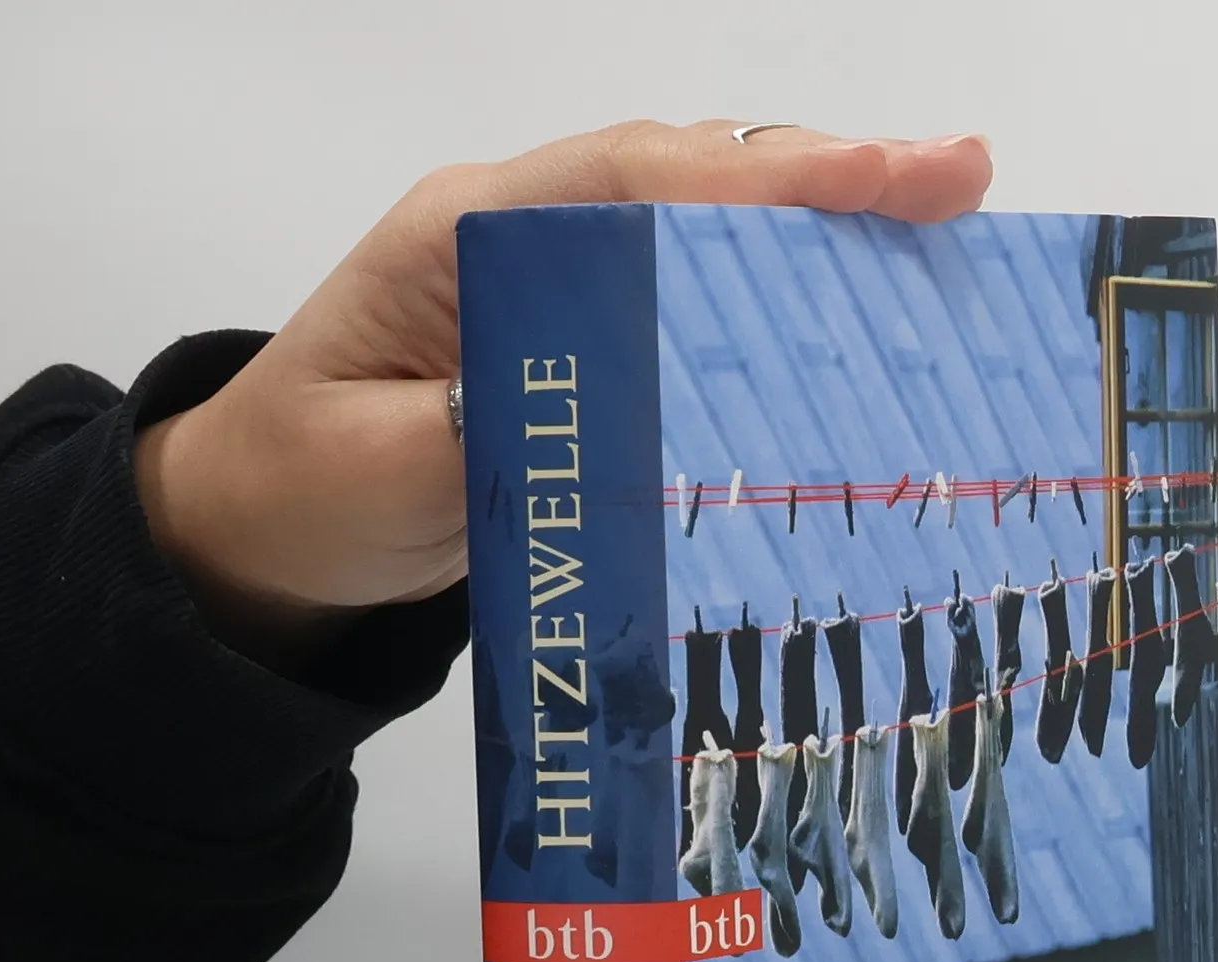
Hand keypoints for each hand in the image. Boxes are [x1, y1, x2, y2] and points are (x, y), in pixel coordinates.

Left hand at [133, 120, 992, 659]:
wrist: (257, 527)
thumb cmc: (305, 491)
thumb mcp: (384, 475)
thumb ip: (495, 431)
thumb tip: (626, 409)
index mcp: (466, 237)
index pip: (633, 182)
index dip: (764, 182)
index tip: (885, 181)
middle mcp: (522, 233)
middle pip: (690, 178)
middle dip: (827, 179)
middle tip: (960, 181)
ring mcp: (554, 281)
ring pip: (701, 225)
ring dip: (819, 224)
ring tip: (941, 222)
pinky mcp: (579, 339)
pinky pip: (690, 296)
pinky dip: (776, 293)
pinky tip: (855, 304)